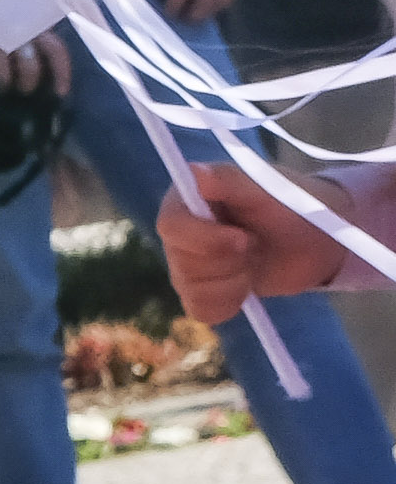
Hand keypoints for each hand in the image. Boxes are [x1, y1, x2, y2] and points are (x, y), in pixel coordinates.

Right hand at [160, 163, 350, 318]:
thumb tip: (196, 172)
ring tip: (253, 263)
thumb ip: (228, 180)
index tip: (245, 240)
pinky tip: (245, 287)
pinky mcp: (204, 291)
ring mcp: (188, 264)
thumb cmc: (287, 204)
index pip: (171, 227)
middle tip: (255, 247)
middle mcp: (179, 232)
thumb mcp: (263, 188)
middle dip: (229, 264)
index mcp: (185, 201)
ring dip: (233, 283)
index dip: (205, 240)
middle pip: (182, 264)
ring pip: (192, 289)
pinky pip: (201, 310)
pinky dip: (228, 304)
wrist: (312, 238)